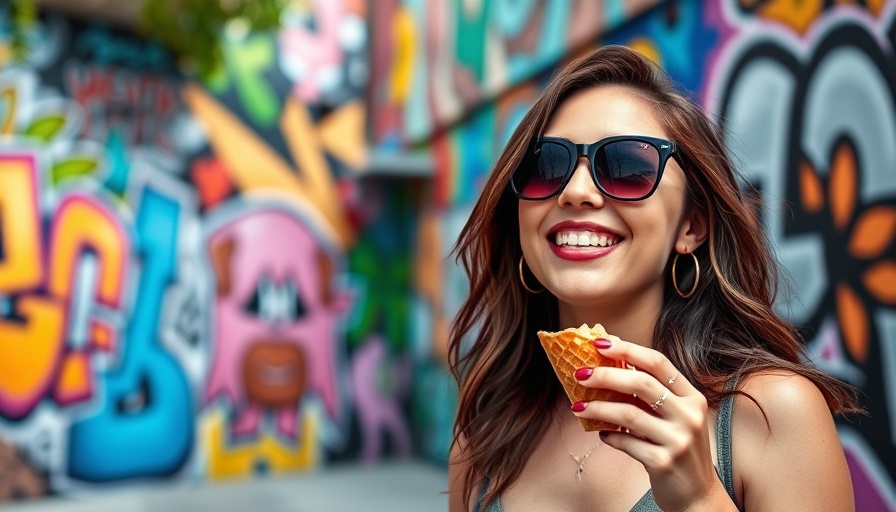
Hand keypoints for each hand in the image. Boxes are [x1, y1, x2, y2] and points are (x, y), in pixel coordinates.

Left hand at [571, 336, 733, 511]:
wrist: (697, 495)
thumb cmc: (678, 448)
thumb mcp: (674, 417)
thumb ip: (650, 396)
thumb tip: (607, 368)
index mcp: (691, 397)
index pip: (658, 363)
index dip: (627, 349)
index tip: (599, 343)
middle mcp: (689, 415)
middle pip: (641, 383)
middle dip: (605, 376)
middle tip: (580, 375)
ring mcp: (678, 439)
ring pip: (628, 413)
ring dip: (597, 408)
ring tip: (577, 407)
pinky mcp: (663, 462)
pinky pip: (626, 443)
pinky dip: (609, 436)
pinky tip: (602, 434)